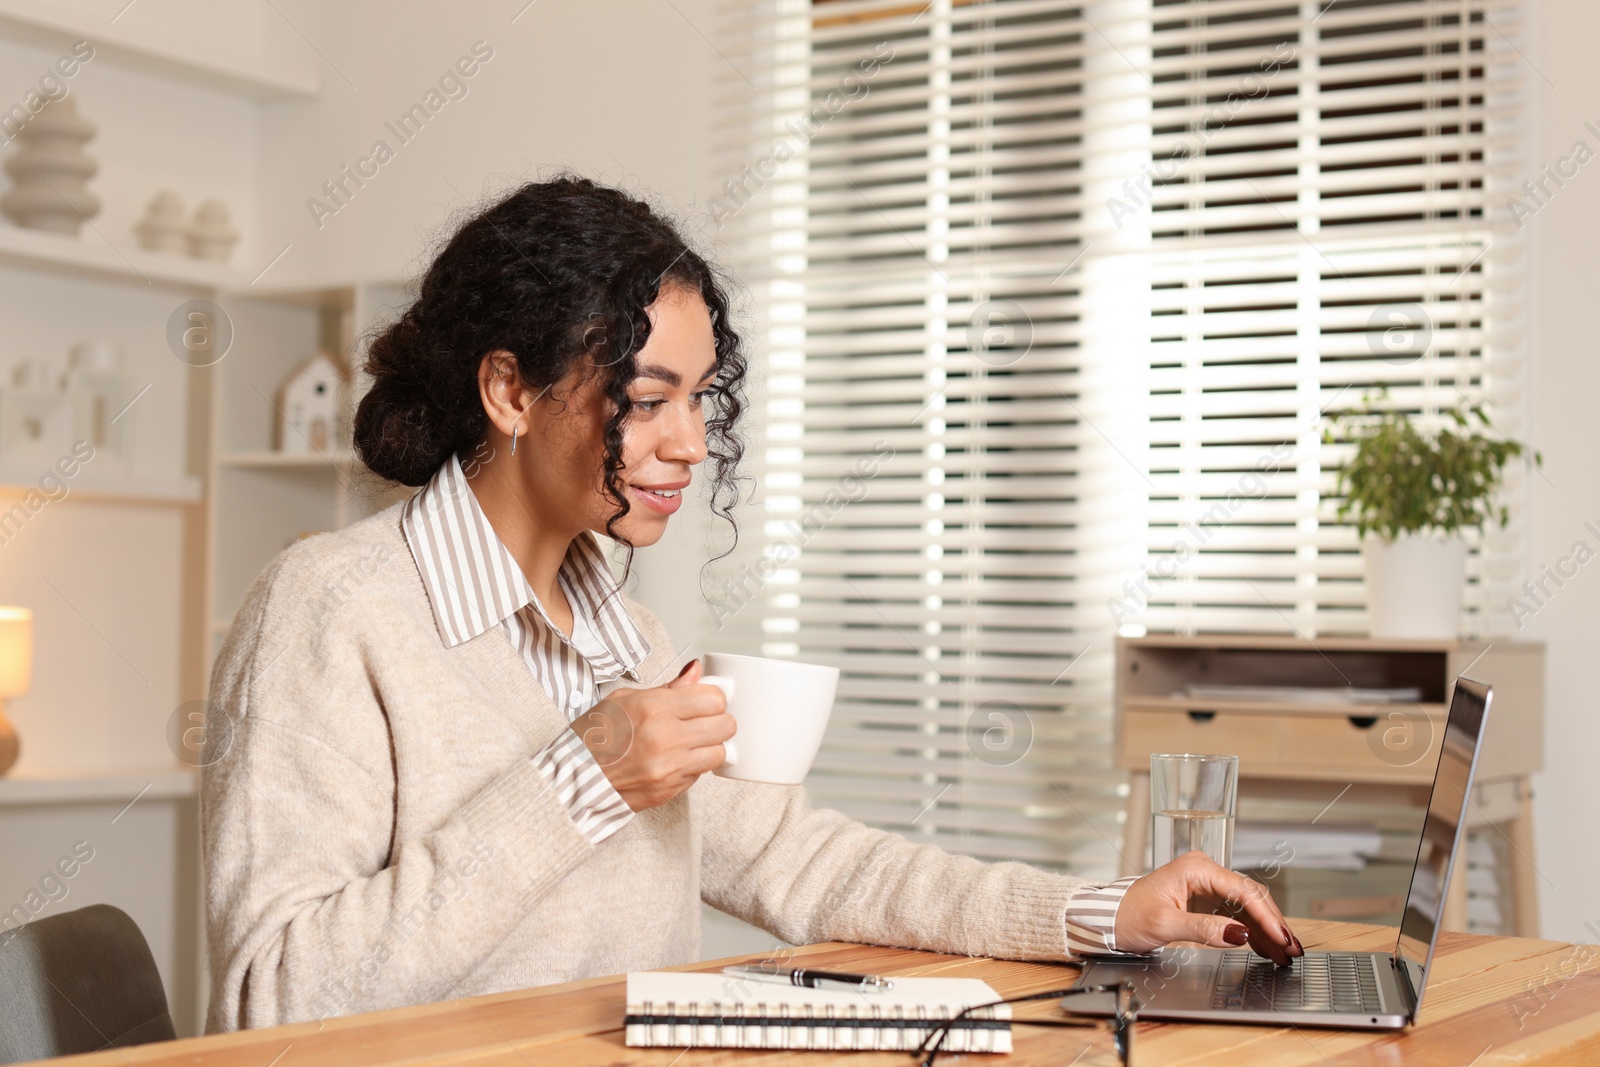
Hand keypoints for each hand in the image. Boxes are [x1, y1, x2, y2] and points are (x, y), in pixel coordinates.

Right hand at [572, 659, 734, 811]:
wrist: (573, 781)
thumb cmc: (593, 738)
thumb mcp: (624, 700)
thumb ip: (668, 688)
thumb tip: (695, 672)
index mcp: (653, 709)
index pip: (713, 698)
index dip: (713, 697)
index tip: (706, 699)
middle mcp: (665, 739)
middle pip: (725, 725)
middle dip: (719, 720)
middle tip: (704, 719)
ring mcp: (670, 768)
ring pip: (720, 752)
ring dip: (711, 745)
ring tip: (692, 741)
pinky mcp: (671, 790)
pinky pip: (701, 774)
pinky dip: (695, 765)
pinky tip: (677, 758)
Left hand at [1112, 851, 1302, 964]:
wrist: (1109, 918)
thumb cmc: (1128, 915)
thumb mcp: (1165, 925)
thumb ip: (1204, 930)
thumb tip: (1239, 935)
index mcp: (1196, 869)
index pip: (1243, 892)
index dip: (1267, 917)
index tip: (1282, 938)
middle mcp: (1205, 872)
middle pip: (1251, 897)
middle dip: (1274, 924)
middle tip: (1292, 950)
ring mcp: (1207, 885)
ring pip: (1248, 907)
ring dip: (1267, 930)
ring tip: (1285, 955)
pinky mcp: (1206, 900)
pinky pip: (1236, 914)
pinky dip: (1252, 932)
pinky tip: (1266, 948)